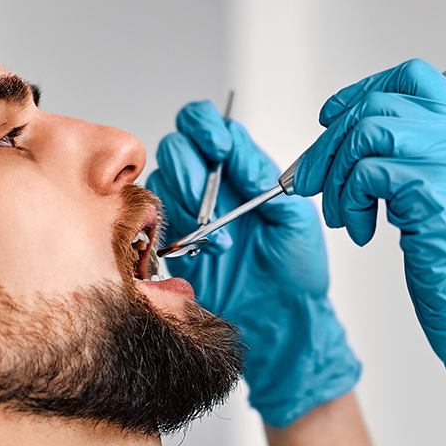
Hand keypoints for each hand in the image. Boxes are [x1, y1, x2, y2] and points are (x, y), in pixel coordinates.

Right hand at [147, 100, 358, 426]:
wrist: (281, 321)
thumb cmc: (296, 270)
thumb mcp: (294, 217)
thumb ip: (264, 176)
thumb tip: (236, 148)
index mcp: (241, 168)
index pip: (207, 124)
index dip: (205, 126)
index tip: (220, 146)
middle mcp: (210, 184)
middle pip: (177, 146)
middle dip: (192, 169)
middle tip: (212, 202)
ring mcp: (187, 213)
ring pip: (161, 181)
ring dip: (187, 203)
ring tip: (218, 238)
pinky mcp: (170, 244)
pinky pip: (150, 222)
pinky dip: (171, 231)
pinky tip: (202, 250)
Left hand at [289, 59, 445, 437]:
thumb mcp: (438, 198)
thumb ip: (411, 160)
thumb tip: (354, 140)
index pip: (414, 77)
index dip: (365, 88)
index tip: (334, 115)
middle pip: (378, 104)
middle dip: (330, 143)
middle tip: (311, 178)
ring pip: (366, 133)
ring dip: (337, 176)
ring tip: (341, 214)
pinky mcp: (431, 188)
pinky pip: (367, 171)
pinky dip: (349, 202)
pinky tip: (360, 230)